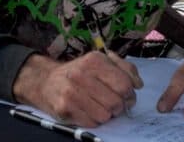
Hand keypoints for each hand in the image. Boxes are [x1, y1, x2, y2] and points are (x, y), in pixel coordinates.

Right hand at [12, 51, 143, 127]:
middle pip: (116, 102)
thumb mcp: (101, 62)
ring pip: (105, 115)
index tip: (126, 96)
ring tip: (99, 106)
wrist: (46, 81)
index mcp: (94, 60)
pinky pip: (91, 123)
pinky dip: (93, 120)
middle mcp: (81, 74)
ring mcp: (71, 92)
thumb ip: (124, 68)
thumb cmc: (79, 72)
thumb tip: (138, 84)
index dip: (129, 94)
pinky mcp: (64, 108)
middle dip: (119, 106)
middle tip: (114, 104)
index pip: (124, 84)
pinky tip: (87, 111)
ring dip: (106, 115)